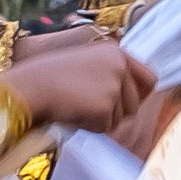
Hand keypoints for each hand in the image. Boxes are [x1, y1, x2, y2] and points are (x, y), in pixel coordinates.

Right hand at [2, 27, 147, 133]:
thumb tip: (132, 99)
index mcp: (116, 52)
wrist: (31, 86)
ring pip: (121, 118)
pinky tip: (73, 113)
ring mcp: (115, 84)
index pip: (149, 77)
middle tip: (93, 110)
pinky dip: (90, 126)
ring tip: (77, 107)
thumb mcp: (86, 65)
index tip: (130, 105)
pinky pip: (105, 127)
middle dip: (118, 113)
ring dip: (101, 120)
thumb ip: (110, 75)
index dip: (142, 94)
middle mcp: (120, 65)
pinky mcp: (106, 103)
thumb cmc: (50, 79)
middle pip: (136, 103)